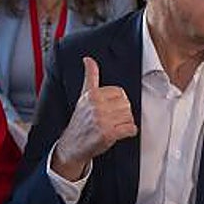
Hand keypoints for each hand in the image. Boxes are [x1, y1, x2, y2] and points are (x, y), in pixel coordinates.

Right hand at [51, 57, 136, 180]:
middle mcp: (96, 106)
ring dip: (125, 123)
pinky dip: (129, 132)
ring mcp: (102, 120)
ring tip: (114, 126)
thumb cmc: (80, 120)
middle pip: (126, 104)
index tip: (109, 108)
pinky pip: (130, 129)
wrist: (72, 144)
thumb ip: (90, 76)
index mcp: (92, 95)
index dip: (117, 102)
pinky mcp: (108, 134)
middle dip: (122, 113)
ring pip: (129, 117)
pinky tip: (120, 133)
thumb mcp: (83, 96)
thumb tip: (88, 59)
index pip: (120, 92)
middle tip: (112, 119)